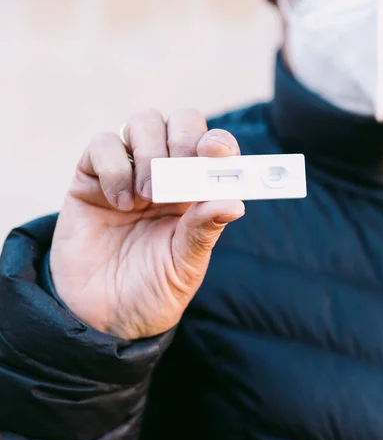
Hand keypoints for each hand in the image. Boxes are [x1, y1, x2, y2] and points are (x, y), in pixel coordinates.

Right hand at [50, 109, 243, 339]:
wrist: (103, 317)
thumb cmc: (151, 292)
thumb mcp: (184, 267)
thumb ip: (204, 232)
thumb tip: (234, 202)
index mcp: (195, 196)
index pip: (213, 149)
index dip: (219, 143)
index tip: (216, 152)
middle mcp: (165, 177)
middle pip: (180, 122)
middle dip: (183, 139)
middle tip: (178, 174)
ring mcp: (128, 174)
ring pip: (143, 122)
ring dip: (150, 151)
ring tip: (147, 196)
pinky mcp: (91, 179)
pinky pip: (103, 145)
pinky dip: (114, 166)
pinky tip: (120, 202)